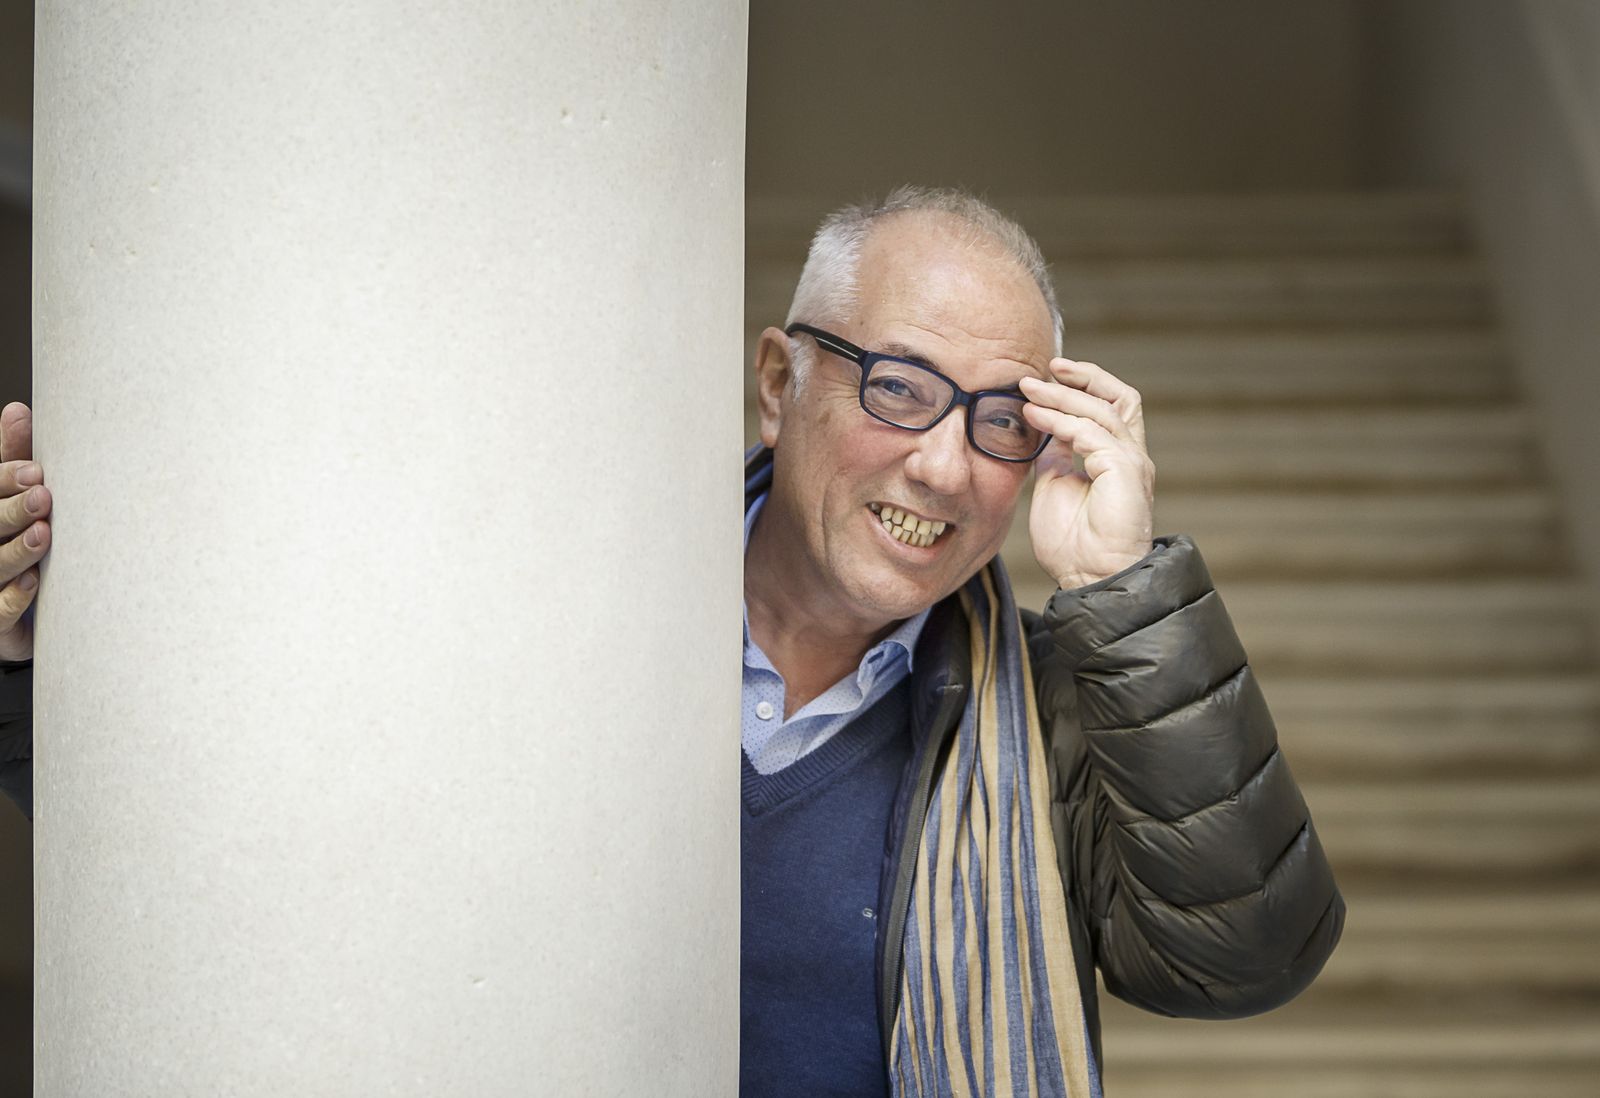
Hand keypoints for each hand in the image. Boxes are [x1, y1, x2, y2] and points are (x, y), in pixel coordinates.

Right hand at [0, 402, 49, 661]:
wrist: (23, 615)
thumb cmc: (17, 542)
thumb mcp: (14, 497)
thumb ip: (14, 461)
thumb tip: (17, 410)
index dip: (6, 480)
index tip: (36, 471)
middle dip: (13, 511)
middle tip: (43, 496)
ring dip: (18, 551)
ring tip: (44, 534)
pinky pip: (0, 611)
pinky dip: (13, 598)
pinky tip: (32, 583)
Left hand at [1018, 359, 1153, 589]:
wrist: (1089, 578)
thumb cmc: (1073, 544)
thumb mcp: (1055, 486)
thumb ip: (1055, 456)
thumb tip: (1042, 429)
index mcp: (1117, 458)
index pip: (1110, 406)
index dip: (1083, 385)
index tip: (1047, 376)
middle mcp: (1131, 455)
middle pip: (1118, 396)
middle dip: (1082, 377)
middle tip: (1044, 369)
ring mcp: (1132, 462)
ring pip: (1101, 409)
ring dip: (1061, 396)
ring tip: (1028, 390)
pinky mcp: (1125, 471)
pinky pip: (1090, 433)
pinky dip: (1060, 421)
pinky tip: (1035, 418)